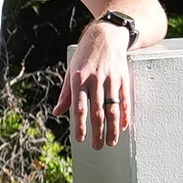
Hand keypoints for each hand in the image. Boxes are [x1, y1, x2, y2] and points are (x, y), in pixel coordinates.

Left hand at [62, 20, 135, 148]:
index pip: (79, 108)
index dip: (80, 126)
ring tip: (111, 143)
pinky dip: (125, 115)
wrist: (106, 35)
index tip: (80, 139)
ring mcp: (111, 80)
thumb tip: (57, 112)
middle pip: (98, 112)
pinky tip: (123, 127)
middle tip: (97, 147)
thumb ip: (66, 94)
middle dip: (97, 133)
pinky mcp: (123, 78)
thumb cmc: (85, 55)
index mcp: (79, 80)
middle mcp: (95, 80)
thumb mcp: (71, 71)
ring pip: (113, 109)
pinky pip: (125, 100)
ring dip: (112, 129)